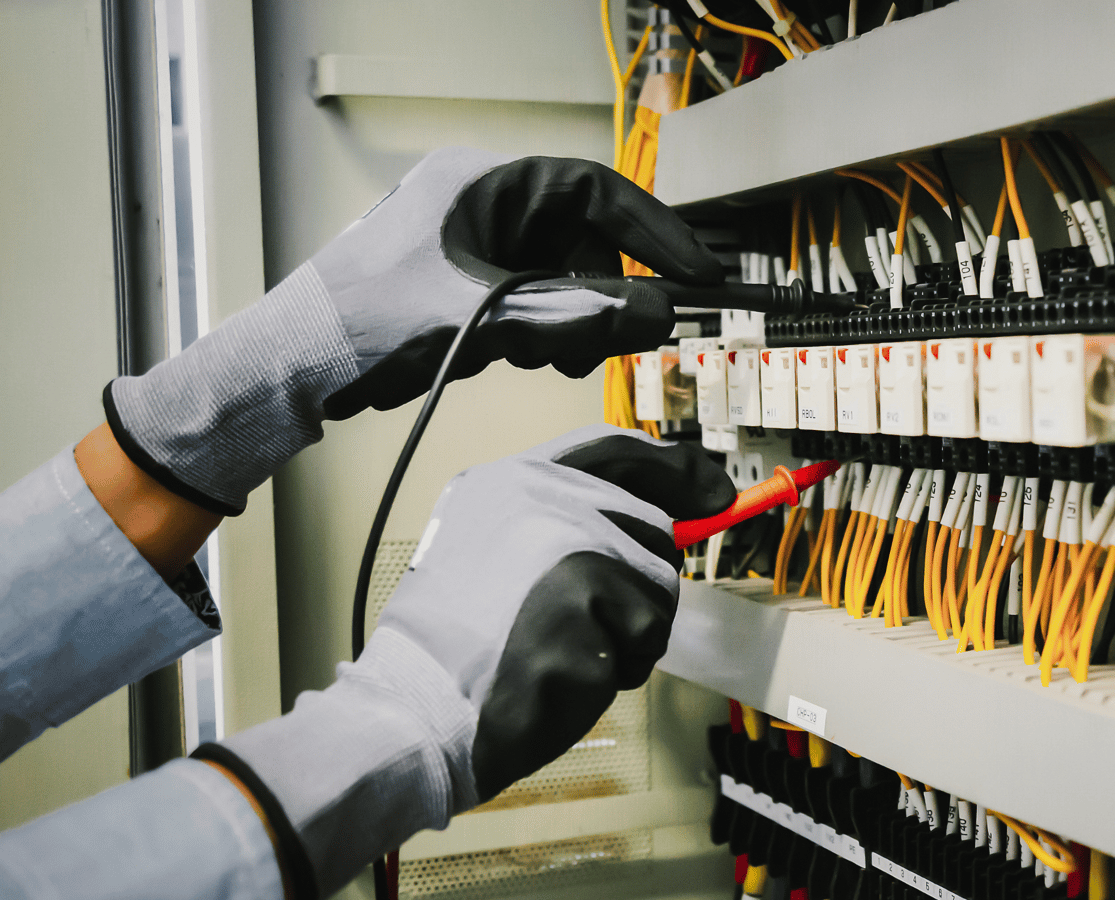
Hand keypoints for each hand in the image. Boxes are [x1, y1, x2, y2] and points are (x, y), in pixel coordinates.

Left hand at [106, 148, 721, 515]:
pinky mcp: (464, 290)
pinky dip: (541, 335)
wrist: (290, 371)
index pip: (594, 191)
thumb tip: (655, 313)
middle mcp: (479, 208)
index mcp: (479, 184)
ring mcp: (471, 250)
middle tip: (622, 336)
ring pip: (561, 279)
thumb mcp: (487, 320)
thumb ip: (578, 316)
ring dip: (571, 322)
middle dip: (604, 293)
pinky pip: (532, 305)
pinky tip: (517, 358)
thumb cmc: (358, 326)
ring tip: (547, 355)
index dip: (654, 232)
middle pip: (583, 241)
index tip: (696, 269)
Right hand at [199, 425, 734, 899]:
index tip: (712, 491)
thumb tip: (662, 524)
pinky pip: (647, 639)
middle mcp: (545, 500)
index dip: (673, 468)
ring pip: (660, 589)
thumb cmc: (454, 650)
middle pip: (654, 530)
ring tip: (564, 650)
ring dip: (630, 635)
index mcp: (511, 480)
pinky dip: (619, 669)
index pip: (614, 450)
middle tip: (587, 627)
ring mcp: (569, 548)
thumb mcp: (488, 549)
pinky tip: (564, 673)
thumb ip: (561, 524)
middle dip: (639, 588)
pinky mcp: (590, 603)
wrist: (415, 710)